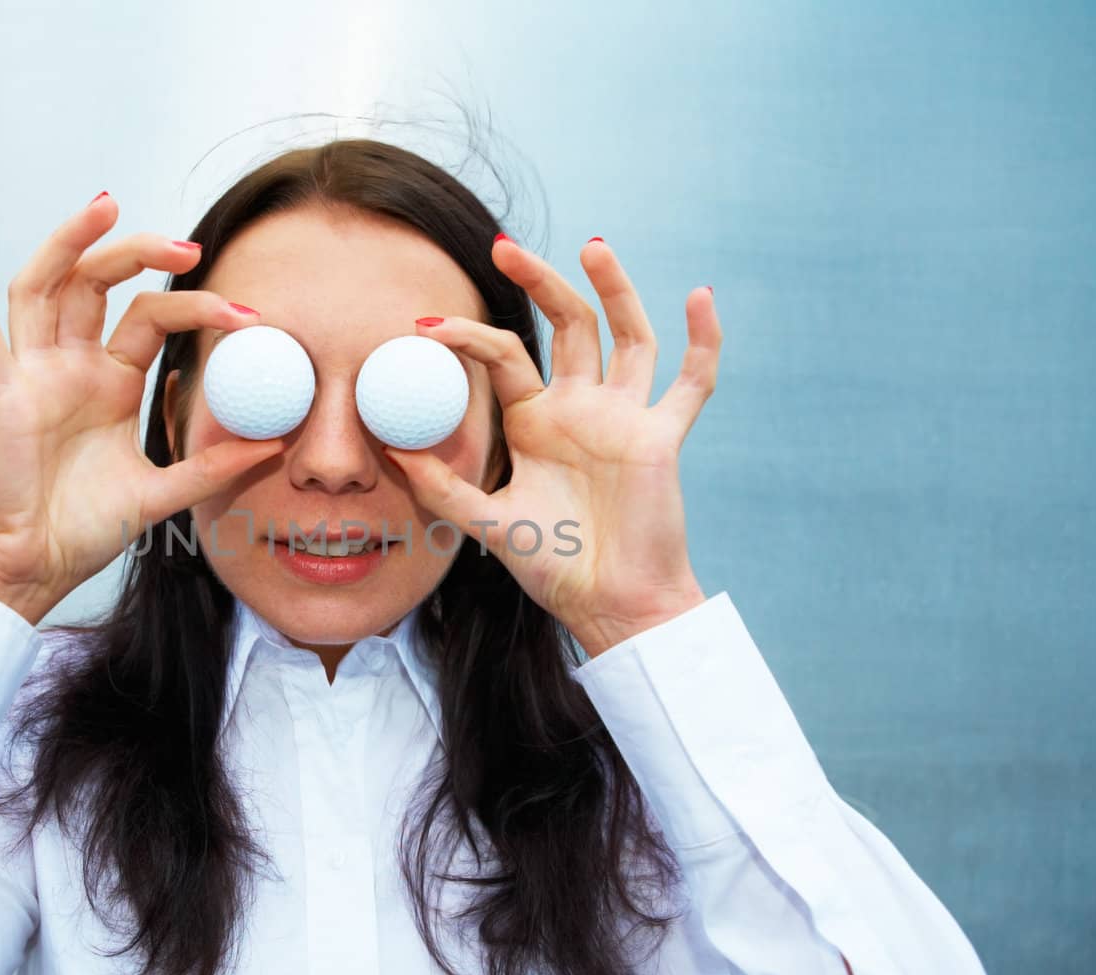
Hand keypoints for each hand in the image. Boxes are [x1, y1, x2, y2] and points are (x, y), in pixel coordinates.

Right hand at [0, 194, 283, 623]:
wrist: (26, 571)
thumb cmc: (79, 533)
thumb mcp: (159, 496)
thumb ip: (209, 468)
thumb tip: (273, 446)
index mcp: (110, 384)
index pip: (152, 319)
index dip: (197, 308)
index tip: (248, 315)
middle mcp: (72, 367)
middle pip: (100, 285)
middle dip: (141, 254)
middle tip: (189, 246)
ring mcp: (33, 374)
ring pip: (47, 287)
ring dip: (71, 243)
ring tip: (105, 205)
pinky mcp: (1, 394)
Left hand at [382, 236, 720, 656]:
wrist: (610, 607)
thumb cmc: (554, 568)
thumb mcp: (488, 524)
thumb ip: (444, 489)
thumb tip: (392, 450)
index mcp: (536, 421)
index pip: (502, 358)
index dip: (467, 338)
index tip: (425, 326)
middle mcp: (581, 408)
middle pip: (565, 326)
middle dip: (539, 284)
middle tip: (504, 247)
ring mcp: (624, 418)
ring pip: (628, 336)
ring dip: (615, 290)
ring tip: (593, 245)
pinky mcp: (662, 437)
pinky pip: (691, 382)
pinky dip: (703, 340)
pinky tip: (700, 295)